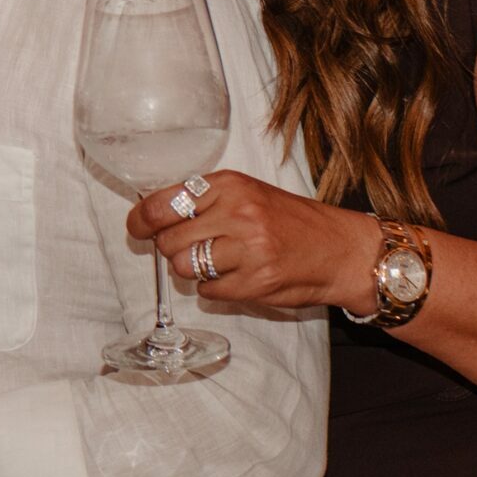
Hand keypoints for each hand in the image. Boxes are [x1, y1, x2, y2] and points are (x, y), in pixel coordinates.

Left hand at [125, 170, 381, 312]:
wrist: (340, 249)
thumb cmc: (291, 221)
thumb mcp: (248, 192)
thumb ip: (206, 200)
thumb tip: (153, 215)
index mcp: (230, 185)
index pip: (164, 203)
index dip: (142, 220)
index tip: (137, 226)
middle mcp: (238, 213)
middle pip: (169, 241)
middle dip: (173, 249)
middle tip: (192, 247)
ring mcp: (247, 250)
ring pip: (184, 268)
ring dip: (192, 270)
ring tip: (216, 262)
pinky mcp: (255, 283)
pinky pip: (208, 291)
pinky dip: (214, 288)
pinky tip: (235, 277)